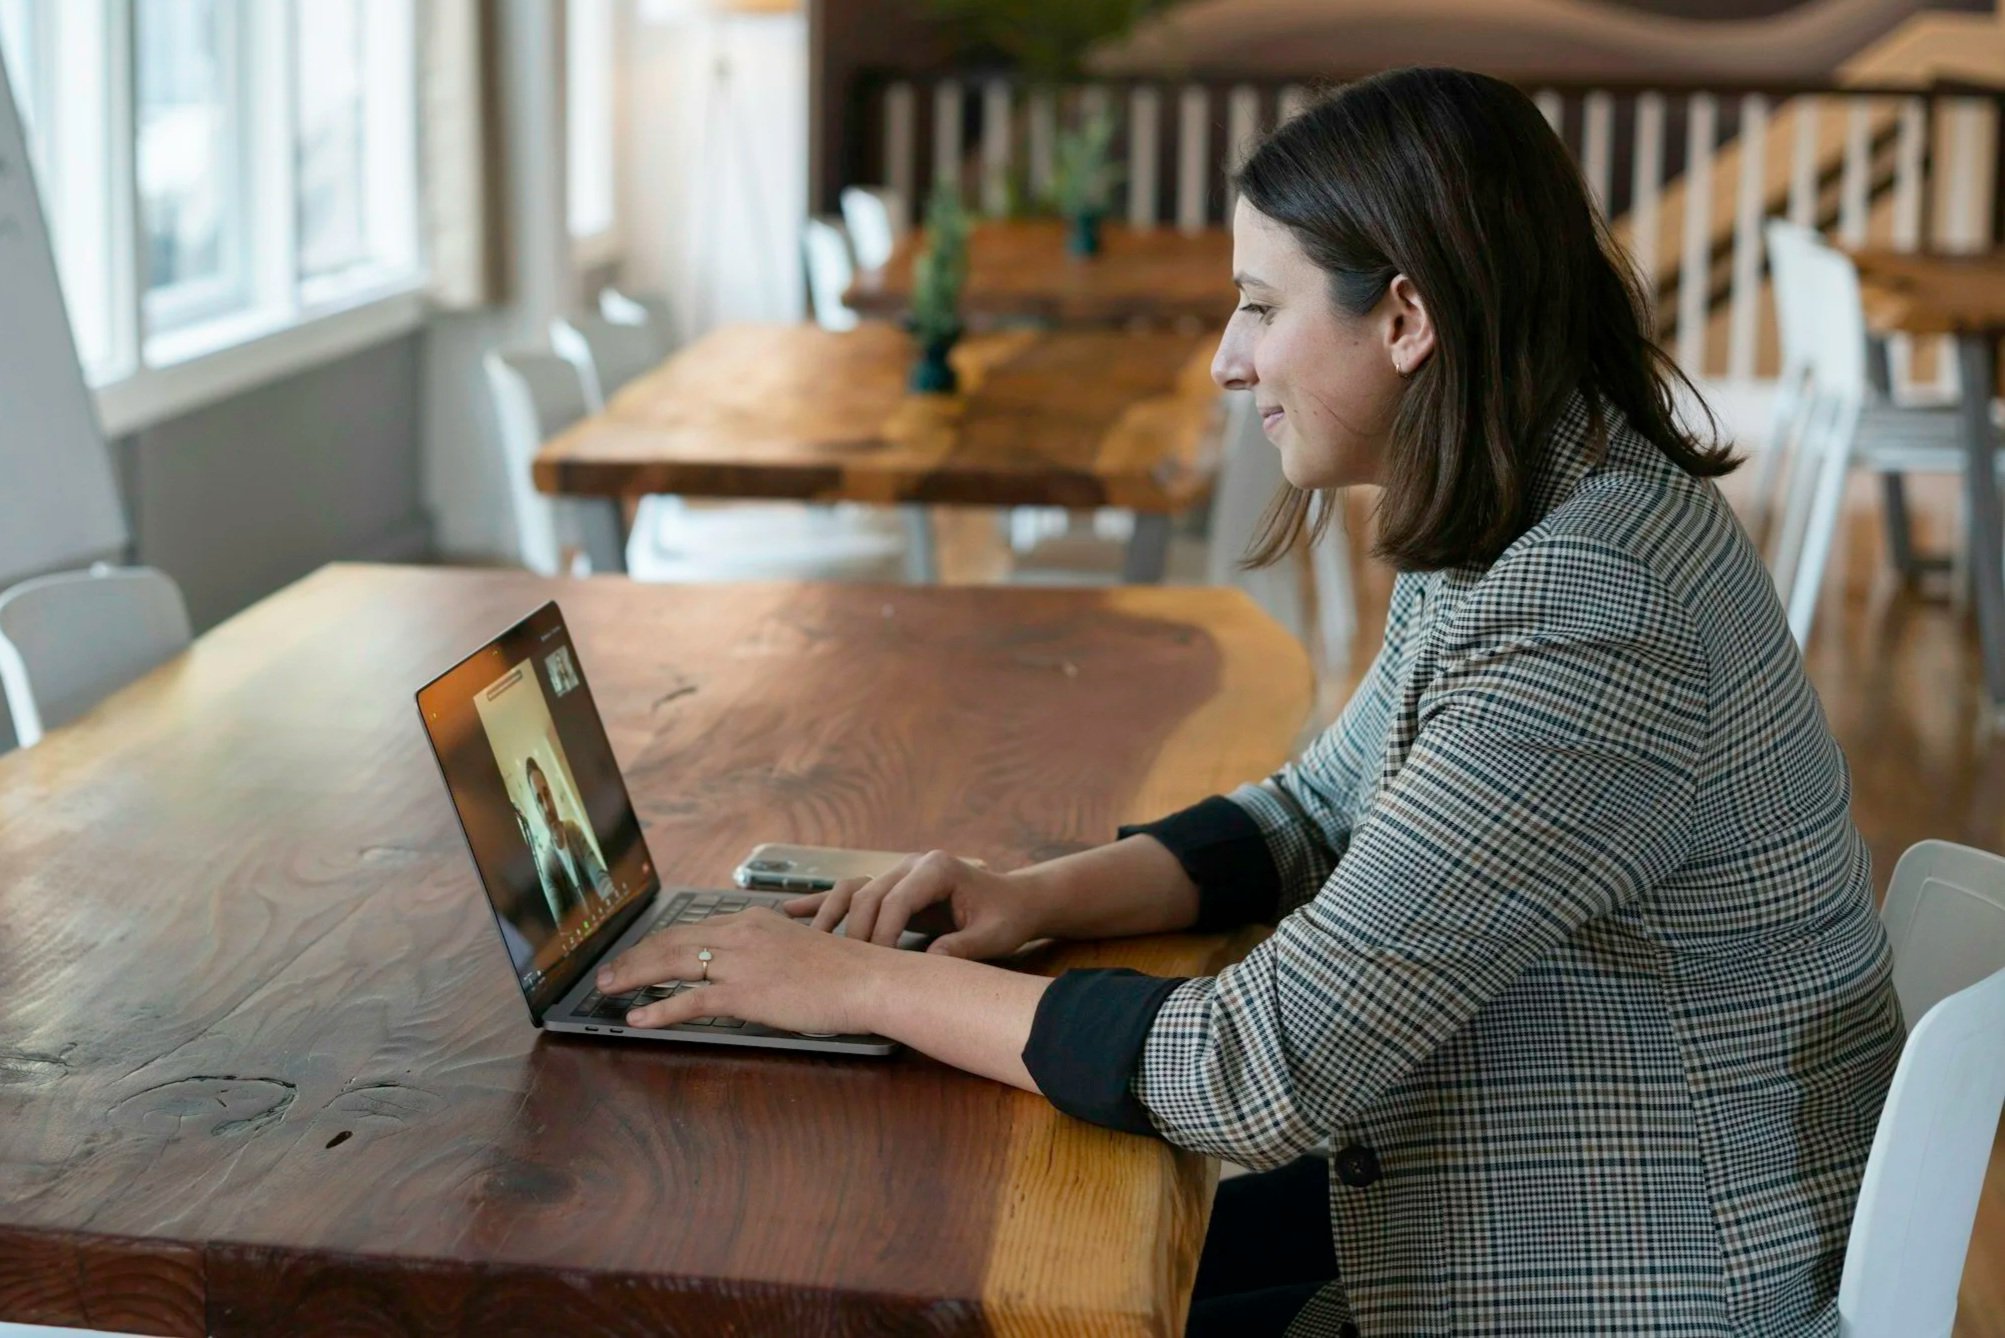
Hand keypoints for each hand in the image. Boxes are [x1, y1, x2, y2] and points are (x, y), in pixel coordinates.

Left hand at [595, 906, 885, 1034]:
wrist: (866, 980)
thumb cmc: (844, 971)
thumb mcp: (798, 947)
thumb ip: (767, 951)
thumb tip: (747, 968)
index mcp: (753, 921)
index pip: (692, 930)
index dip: (658, 943)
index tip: (638, 954)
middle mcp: (740, 934)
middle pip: (672, 941)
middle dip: (634, 957)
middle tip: (608, 972)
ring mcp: (741, 963)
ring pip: (672, 965)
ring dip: (634, 976)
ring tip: (608, 989)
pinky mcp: (745, 993)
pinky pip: (690, 1001)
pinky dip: (659, 1009)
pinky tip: (638, 1018)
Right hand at [781, 850, 1045, 958]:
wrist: (1015, 900)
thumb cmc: (1006, 918)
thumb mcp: (992, 936)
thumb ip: (962, 947)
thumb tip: (930, 965)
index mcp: (937, 868)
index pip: (896, 900)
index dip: (882, 934)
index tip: (876, 966)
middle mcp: (912, 864)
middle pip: (868, 895)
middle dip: (855, 932)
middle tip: (845, 968)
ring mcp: (898, 872)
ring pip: (852, 891)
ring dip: (829, 916)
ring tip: (806, 942)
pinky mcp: (891, 885)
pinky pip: (851, 892)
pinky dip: (823, 903)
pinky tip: (791, 912)